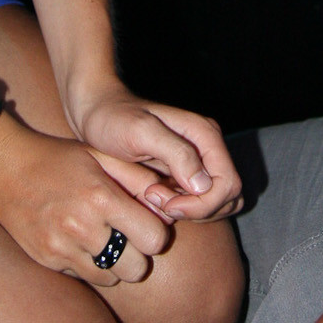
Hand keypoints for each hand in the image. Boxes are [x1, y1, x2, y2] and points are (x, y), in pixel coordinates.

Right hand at [0, 109, 173, 285]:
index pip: (154, 239)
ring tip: (104, 238)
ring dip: (115, 263)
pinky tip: (80, 242)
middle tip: (127, 235)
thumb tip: (168, 207)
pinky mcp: (47, 262)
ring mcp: (62, 249)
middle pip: (137, 269)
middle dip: (138, 253)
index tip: (146, 222)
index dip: (156, 233)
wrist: (4, 169)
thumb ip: (138, 179)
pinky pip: (84, 277)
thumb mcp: (101, 155)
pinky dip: (89, 265)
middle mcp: (82, 228)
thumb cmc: (59, 158)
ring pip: (112, 278)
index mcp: (101, 197)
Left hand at [74, 87, 242, 221]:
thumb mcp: (140, 132)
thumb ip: (176, 153)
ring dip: (190, 211)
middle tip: (154, 198)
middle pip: (228, 196)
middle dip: (196, 209)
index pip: (228, 184)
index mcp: (204, 134)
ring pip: (217, 203)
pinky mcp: (185, 172)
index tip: (163, 201)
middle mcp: (207, 147)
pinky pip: (199, 203)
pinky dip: (181, 209)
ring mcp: (198, 160)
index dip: (201, 204)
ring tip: (152, 196)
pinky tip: (151, 196)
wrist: (94, 111)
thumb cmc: (112, 117)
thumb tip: (203, 184)